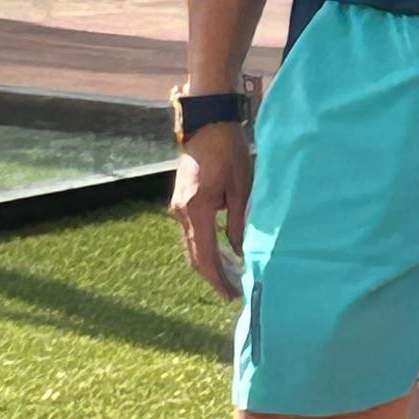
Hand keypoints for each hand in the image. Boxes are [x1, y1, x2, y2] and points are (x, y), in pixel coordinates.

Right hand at [170, 122, 252, 298]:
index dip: (217, 279)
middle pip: (194, 255)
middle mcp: (182, 212)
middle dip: (212, 276)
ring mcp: (178, 207)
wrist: (207, 123)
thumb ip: (238, 221)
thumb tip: (240, 252)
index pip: (204, 256)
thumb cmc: (228, 150)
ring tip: (230, 276)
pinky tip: (221, 252)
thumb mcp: (240, 186)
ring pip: (191, 245)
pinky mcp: (181, 201)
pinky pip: (192, 232)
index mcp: (196, 209)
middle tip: (232, 291)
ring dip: (208, 262)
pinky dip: (204, 246)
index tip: (230, 294)